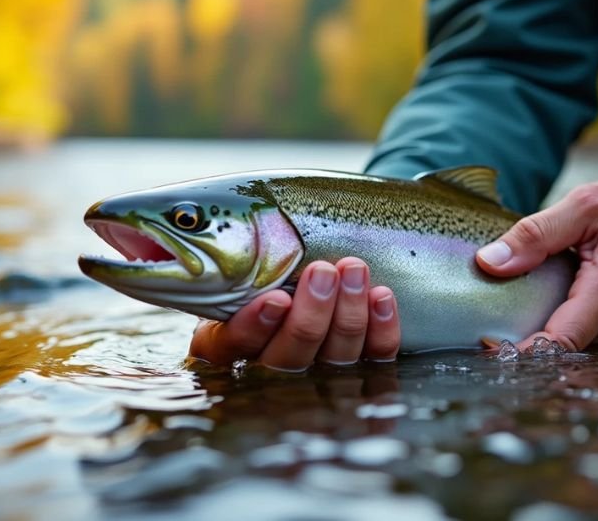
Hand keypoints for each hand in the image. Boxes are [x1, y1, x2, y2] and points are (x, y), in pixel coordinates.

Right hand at [188, 258, 400, 370]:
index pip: (237, 345)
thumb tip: (214, 225)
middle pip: (290, 356)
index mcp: (228, 343)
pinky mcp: (361, 368)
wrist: (303, 274)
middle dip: (311, 314)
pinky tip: (381, 296)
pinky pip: (376, 359)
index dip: (256, 326)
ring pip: (335, 358)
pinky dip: (382, 328)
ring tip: (354, 269)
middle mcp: (270, 366)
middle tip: (322, 272)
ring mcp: (318, 372)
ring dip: (349, 312)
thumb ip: (233, 260)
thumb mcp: (235, 264)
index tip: (277, 298)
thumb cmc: (260, 266)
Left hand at [476, 152, 597, 350]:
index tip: (491, 346)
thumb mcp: (590, 203)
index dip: (519, 350)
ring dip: (577, 330)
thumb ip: (536, 235)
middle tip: (527, 307)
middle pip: (572, 350)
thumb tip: (488, 263)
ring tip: (570, 295)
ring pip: (596, 349)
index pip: (555, 344)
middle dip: (546, 334)